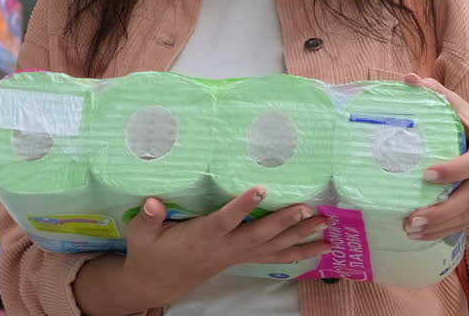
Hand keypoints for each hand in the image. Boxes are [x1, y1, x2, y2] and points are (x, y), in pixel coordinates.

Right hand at [118, 189, 329, 307]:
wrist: (158, 280)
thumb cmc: (151, 252)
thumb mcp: (142, 235)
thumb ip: (148, 218)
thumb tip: (152, 202)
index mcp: (203, 236)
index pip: (225, 220)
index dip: (242, 206)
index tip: (261, 188)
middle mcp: (225, 247)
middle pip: (260, 235)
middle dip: (286, 222)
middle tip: (310, 209)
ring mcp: (236, 255)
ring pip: (273, 248)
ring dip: (302, 238)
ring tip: (327, 228)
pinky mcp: (241, 258)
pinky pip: (274, 257)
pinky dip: (298, 253)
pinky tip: (318, 248)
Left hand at [402, 75, 468, 247]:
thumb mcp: (463, 111)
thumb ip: (439, 96)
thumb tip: (409, 79)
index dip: (454, 169)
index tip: (426, 175)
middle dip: (443, 209)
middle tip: (412, 216)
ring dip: (440, 225)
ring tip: (410, 229)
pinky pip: (468, 224)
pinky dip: (445, 232)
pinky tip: (421, 236)